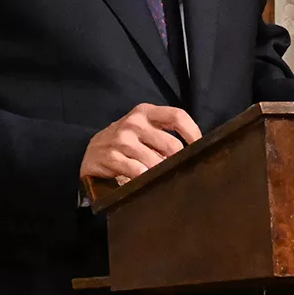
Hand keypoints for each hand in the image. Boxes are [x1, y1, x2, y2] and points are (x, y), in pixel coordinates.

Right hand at [80, 104, 201, 183]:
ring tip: (163, 179)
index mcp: (146, 112)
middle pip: (171, 144)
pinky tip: (145, 182)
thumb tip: (194, 152)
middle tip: (181, 172)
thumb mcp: (144, 130)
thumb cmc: (127, 141)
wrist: (93, 151)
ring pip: (155, 161)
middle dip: (178, 161)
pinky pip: (136, 171)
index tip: (200, 149)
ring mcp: (121, 139)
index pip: (177, 116)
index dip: (193, 133)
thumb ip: (166, 135)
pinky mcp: (110, 156)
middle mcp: (134, 122)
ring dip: (162, 173)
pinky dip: (144, 179)